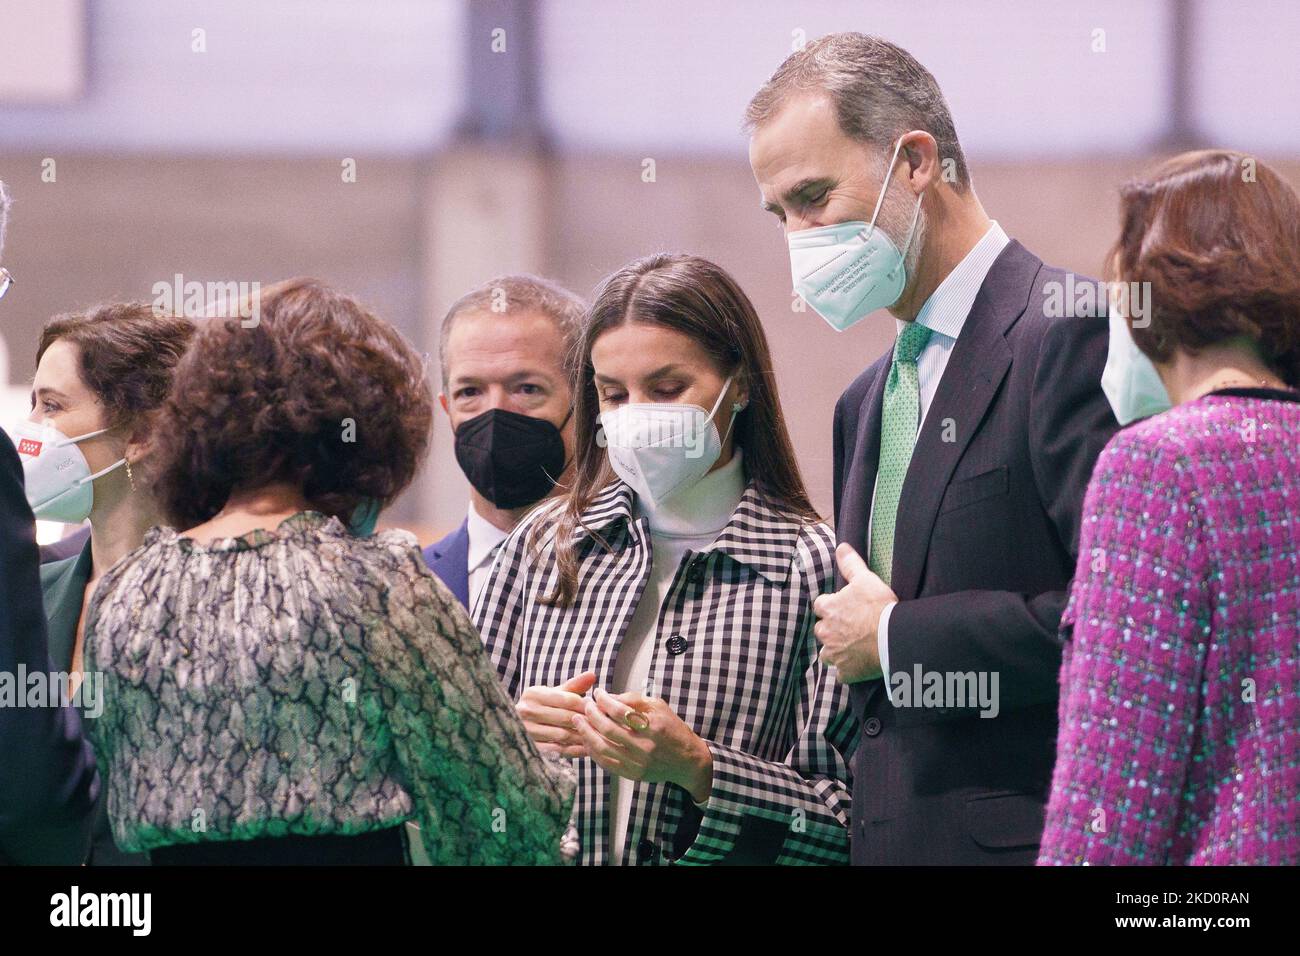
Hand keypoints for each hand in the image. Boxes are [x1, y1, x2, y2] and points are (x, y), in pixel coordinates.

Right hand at [517, 671, 595, 757]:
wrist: (518, 726)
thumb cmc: (543, 707)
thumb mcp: (555, 694)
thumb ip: (574, 685)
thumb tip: (592, 675)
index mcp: (533, 694)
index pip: (568, 699)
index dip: (586, 705)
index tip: (599, 710)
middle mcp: (526, 711)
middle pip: (566, 717)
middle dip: (586, 721)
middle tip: (602, 726)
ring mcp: (527, 730)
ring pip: (563, 734)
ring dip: (582, 737)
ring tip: (597, 737)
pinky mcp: (530, 747)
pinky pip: (557, 750)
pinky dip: (574, 750)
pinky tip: (586, 749)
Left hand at [571, 688, 712, 802]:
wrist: (687, 761)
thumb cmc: (673, 729)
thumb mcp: (659, 707)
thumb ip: (634, 700)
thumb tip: (609, 697)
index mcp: (653, 726)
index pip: (620, 711)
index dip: (605, 700)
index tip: (598, 693)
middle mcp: (645, 746)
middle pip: (608, 729)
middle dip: (592, 715)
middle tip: (584, 706)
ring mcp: (638, 763)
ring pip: (603, 748)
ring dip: (587, 733)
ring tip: (579, 721)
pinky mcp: (633, 774)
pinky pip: (606, 763)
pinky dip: (593, 751)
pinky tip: (587, 740)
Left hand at [812, 543, 897, 683]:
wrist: (893, 638)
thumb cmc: (879, 607)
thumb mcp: (865, 579)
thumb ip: (850, 564)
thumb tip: (841, 547)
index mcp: (828, 609)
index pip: (820, 605)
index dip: (832, 606)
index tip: (844, 607)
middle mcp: (826, 633)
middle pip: (822, 631)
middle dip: (832, 630)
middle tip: (852, 628)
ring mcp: (835, 655)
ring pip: (828, 654)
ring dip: (837, 651)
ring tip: (854, 647)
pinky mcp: (846, 673)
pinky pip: (842, 674)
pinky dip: (848, 671)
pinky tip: (859, 665)